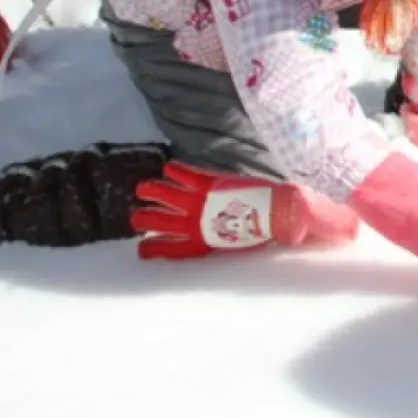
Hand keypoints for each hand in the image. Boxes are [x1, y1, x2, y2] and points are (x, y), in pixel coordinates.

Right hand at [131, 161, 296, 258]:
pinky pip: (181, 172)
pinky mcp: (209, 182)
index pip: (165, 248)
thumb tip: (196, 236)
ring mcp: (199, 200)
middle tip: (138, 216)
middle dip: (141, 218)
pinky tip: (170, 168)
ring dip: (148, 189)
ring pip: (159, 192)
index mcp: (199, 242)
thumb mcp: (228, 244)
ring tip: (144, 188)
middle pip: (153, 220)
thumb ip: (208, 239)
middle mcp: (193, 222)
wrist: (278, 213)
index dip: (149, 248)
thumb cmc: (258, 230)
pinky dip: (172, 169)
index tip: (140, 248)